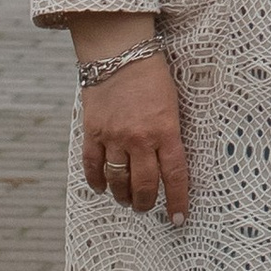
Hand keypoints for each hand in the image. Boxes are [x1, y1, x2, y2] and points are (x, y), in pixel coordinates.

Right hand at [79, 51, 189, 222]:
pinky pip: (92, 165)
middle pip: (144, 184)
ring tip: (126, 200)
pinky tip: (101, 188)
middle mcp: (140, 138)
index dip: (177, 200)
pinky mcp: (92, 132)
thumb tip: (170, 161)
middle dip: (147, 202)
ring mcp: (114, 137)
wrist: (120, 53)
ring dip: (122, 195)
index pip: (175, 175)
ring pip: (117, 180)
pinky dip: (96, 181)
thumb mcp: (173, 104)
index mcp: (166, 131)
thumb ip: (170, 133)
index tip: (179, 218)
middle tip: (147, 207)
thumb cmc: (152, 76)